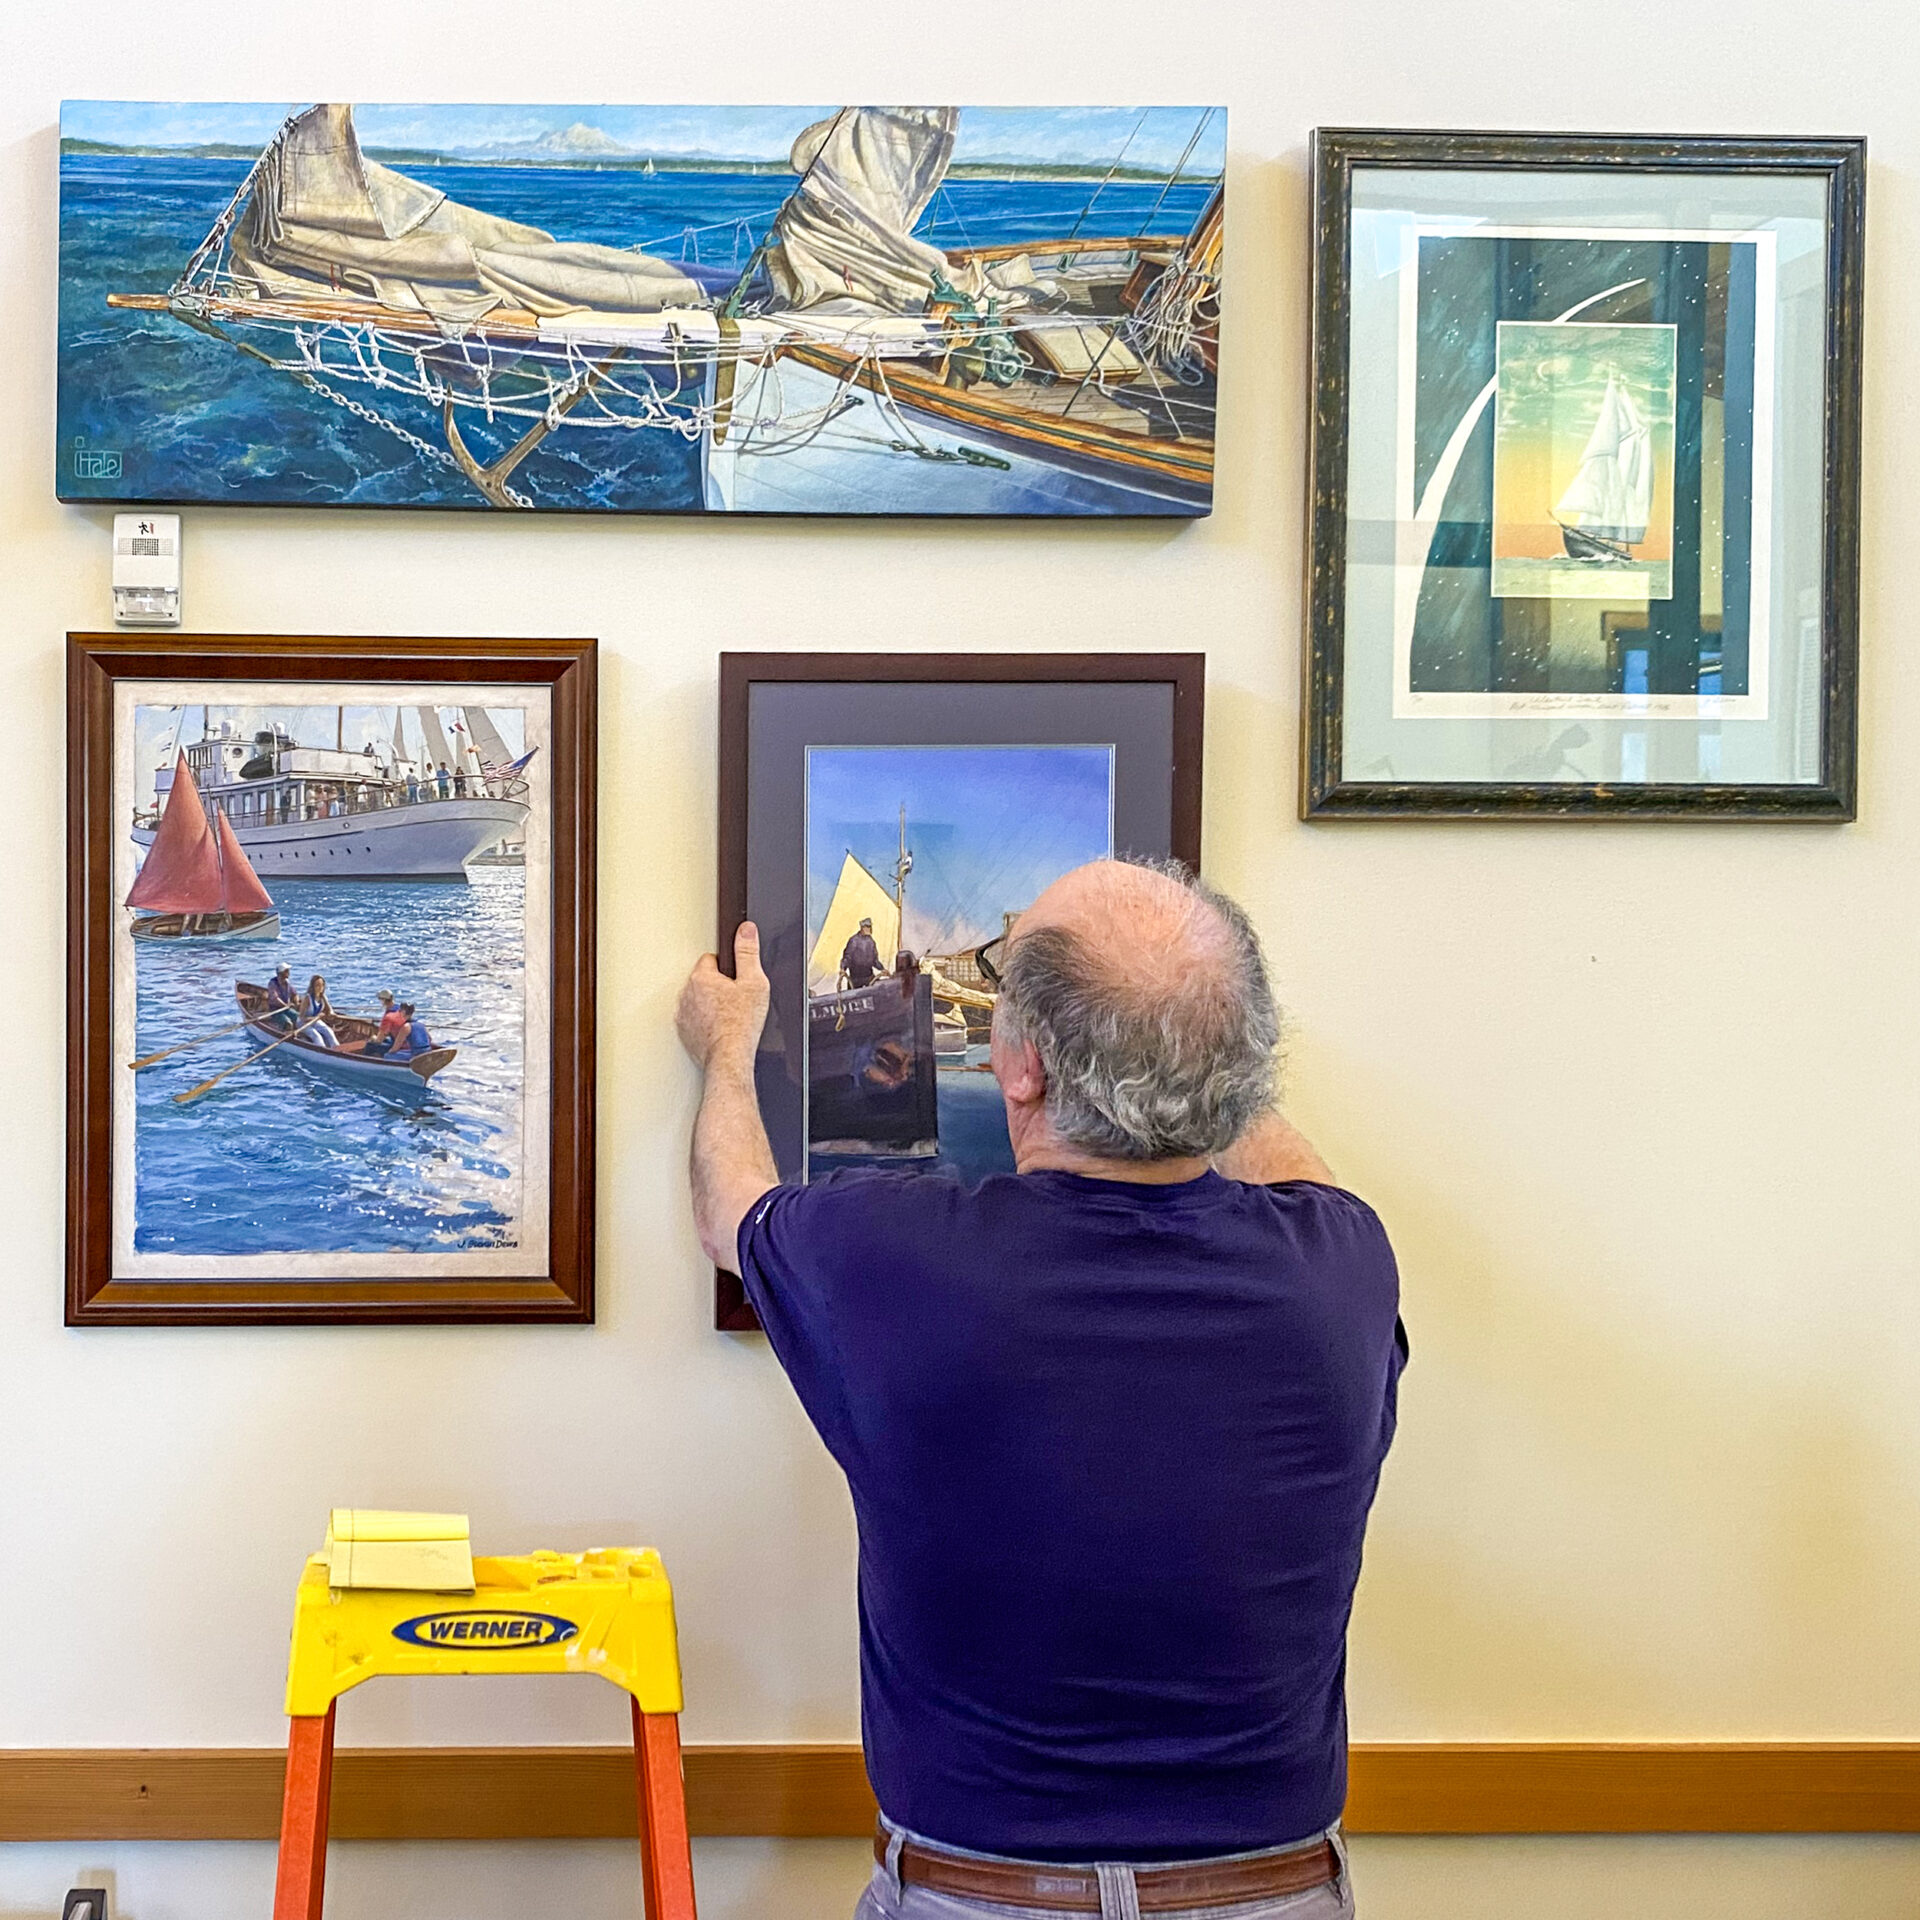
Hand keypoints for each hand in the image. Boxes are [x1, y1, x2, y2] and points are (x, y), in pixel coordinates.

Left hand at [677, 921, 770, 1074]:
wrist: (730, 1057)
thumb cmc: (741, 1025)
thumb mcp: (754, 982)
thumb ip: (748, 952)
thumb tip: (746, 930)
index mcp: (702, 977)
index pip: (710, 959)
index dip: (727, 969)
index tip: (736, 981)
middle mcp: (687, 994)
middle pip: (703, 980)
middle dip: (717, 986)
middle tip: (735, 1000)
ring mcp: (684, 1014)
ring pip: (698, 1000)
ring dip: (709, 1004)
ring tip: (728, 1015)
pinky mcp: (684, 1032)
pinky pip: (694, 1019)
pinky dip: (705, 1022)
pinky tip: (720, 1028)